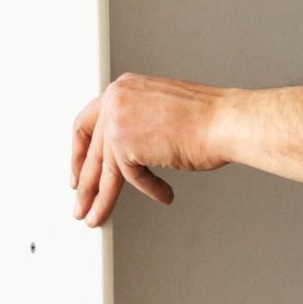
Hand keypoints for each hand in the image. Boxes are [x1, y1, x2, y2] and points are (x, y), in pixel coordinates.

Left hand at [70, 71, 241, 227]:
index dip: (80, 151)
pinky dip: (148, 189)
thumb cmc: (206, 116)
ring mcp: (118, 121)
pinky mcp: (125, 145)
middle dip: (84, 182)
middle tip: (81, 201)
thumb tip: (125, 149)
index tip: (78, 169)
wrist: (224, 121)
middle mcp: (116, 99)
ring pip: (102, 170)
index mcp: (124, 87)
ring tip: (96, 216)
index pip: (88, 122)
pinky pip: (129, 178)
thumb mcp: (159, 109)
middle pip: (90, 150)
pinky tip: (162, 194)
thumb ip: (136, 121)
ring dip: (100, 199)